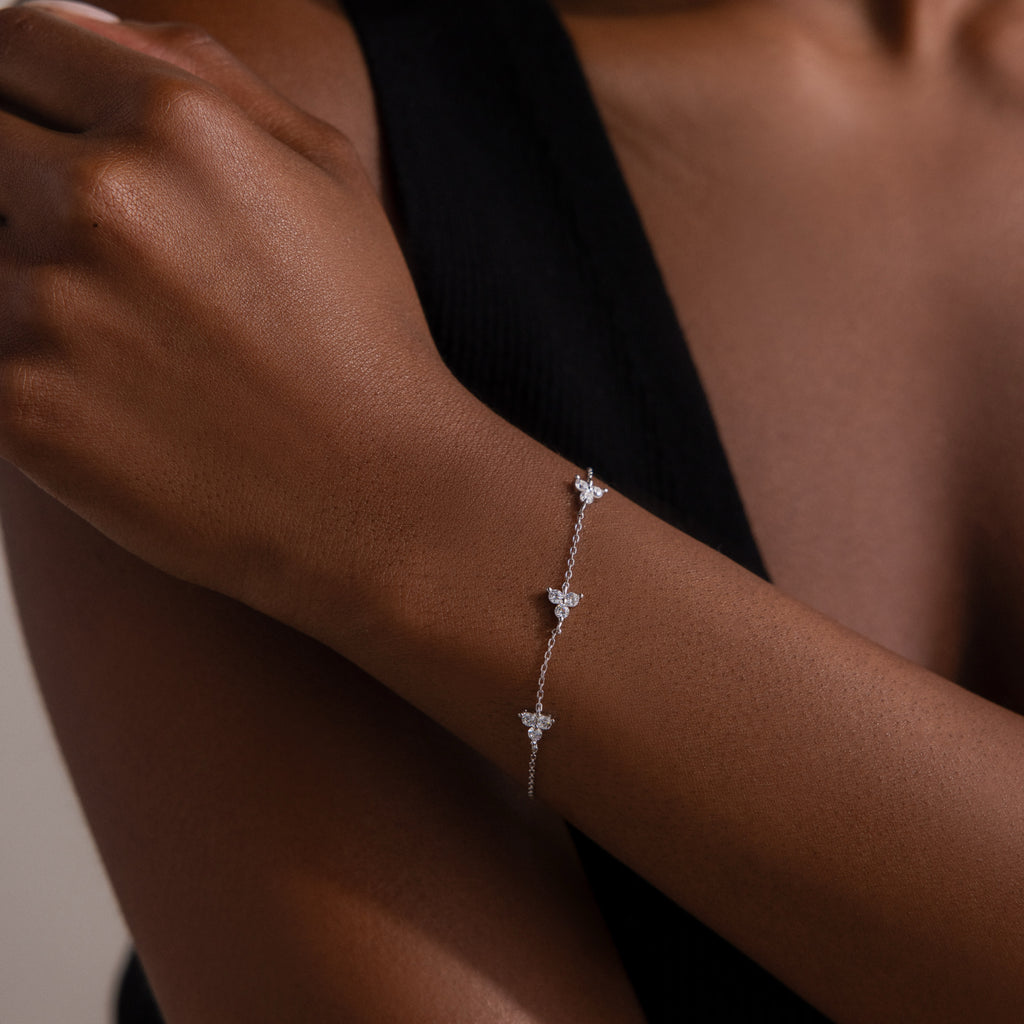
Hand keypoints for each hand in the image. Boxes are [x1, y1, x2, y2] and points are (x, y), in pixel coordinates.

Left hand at [0, 6, 460, 616]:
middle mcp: (100, 200)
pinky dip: (24, 355)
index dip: (22, 91)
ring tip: (114, 326)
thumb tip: (73, 19)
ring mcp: (48, 306)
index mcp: (176, 125)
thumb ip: (201, 70)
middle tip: (87, 246)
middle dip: (12, 179)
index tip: (43, 137)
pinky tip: (105, 386)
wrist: (372, 495)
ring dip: (17, 270)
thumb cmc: (360, 336)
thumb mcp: (325, 174)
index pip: (9, 45)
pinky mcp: (17, 405)